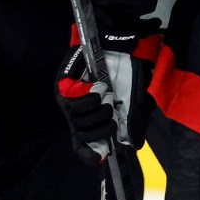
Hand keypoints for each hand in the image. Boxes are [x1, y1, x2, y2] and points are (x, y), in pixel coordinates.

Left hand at [58, 32, 156, 161]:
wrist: (123, 45)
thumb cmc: (129, 71)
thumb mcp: (137, 102)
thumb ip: (133, 125)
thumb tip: (131, 146)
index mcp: (95, 117)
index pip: (85, 145)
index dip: (90, 153)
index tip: (101, 154)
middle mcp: (80, 112)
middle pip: (82, 137)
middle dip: (103, 127)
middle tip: (113, 110)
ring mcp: (69, 99)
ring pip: (78, 122)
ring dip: (99, 110)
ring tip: (108, 94)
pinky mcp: (62, 85)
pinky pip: (72, 105)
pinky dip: (89, 100)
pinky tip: (99, 88)